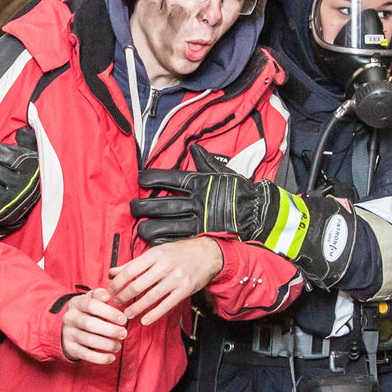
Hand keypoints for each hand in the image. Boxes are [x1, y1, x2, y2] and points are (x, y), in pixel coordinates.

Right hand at [60, 288, 128, 364]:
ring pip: (88, 340)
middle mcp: (70, 318)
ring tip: (118, 346)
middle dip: (110, 330)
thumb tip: (107, 295)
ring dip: (107, 344)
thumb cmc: (86, 312)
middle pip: (89, 324)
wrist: (68, 328)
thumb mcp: (90, 300)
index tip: (123, 319)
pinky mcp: (70, 348)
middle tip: (124, 334)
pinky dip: (100, 358)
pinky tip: (112, 358)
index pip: (92, 305)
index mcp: (76, 303)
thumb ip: (99, 295)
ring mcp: (68, 333)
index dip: (109, 312)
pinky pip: (85, 355)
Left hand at [109, 237, 224, 325]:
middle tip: (117, 303)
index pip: (130, 270)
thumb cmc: (179, 253)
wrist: (206, 254)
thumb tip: (113, 271)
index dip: (118, 282)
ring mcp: (176, 279)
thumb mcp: (156, 252)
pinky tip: (145, 320)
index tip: (111, 290)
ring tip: (127, 313)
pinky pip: (166, 305)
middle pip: (138, 285)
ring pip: (151, 297)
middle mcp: (165, 266)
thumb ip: (134, 263)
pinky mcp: (184, 290)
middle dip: (124, 296)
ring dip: (136, 308)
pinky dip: (154, 314)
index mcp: (155, 255)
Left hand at [132, 145, 355, 284]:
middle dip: (143, 206)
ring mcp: (198, 220)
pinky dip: (165, 242)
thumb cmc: (240, 191)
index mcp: (199, 183)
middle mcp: (196, 201)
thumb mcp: (223, 172)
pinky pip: (178, 240)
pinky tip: (153, 244)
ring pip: (166, 226)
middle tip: (133, 207)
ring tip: (140, 228)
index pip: (169, 179)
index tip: (141, 179)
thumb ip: (206, 162)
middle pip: (162, 204)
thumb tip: (194, 148)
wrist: (258, 212)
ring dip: (149, 228)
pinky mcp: (202, 235)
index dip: (152, 178)